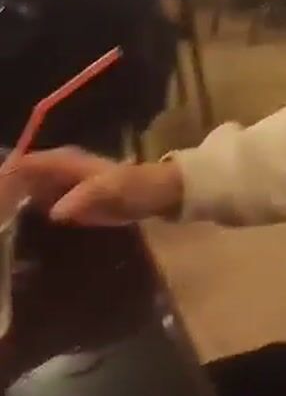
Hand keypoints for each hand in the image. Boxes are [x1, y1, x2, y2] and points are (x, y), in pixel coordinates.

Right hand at [15, 148, 183, 226]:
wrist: (160, 194)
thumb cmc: (137, 188)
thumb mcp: (116, 189)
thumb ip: (88, 197)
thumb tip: (56, 211)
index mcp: (65, 162)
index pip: (25, 163)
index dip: (5, 176)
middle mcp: (59, 169)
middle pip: (21, 177)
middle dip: (3, 192)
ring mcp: (64, 185)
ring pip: (27, 190)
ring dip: (11, 203)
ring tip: (0, 226)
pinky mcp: (70, 202)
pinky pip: (39, 204)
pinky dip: (26, 213)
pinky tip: (14, 234)